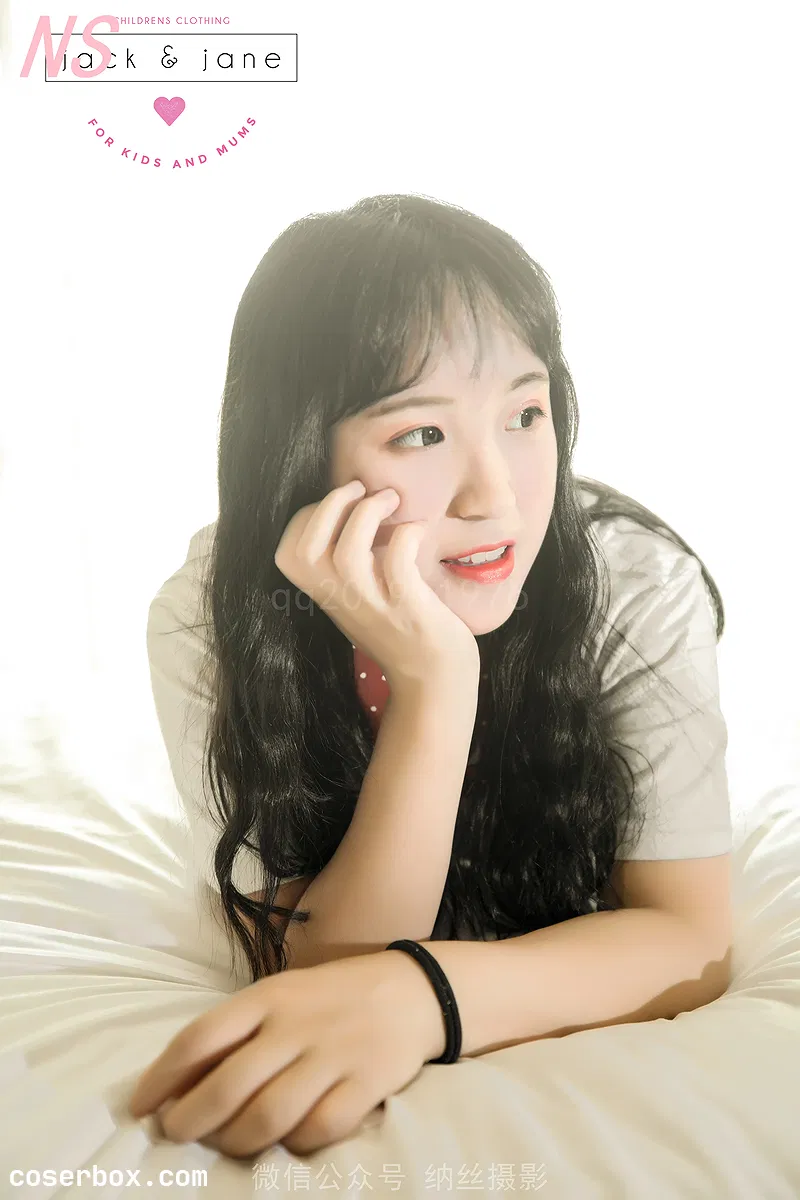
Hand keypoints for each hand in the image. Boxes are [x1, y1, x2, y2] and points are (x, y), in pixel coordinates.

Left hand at [128, 950, 444, 1158]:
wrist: (412, 991)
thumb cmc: (332, 996)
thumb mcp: (283, 994)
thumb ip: (240, 1030)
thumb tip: (181, 1080)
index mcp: (268, 997)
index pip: (201, 1037)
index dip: (162, 1076)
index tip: (140, 1106)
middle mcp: (296, 1025)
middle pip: (228, 1085)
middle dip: (190, 1120)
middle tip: (176, 1134)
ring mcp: (332, 1056)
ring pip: (268, 1116)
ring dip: (235, 1140)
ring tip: (224, 1142)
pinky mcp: (365, 1085)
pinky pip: (317, 1130)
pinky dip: (293, 1144)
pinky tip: (284, 1141)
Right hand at [274, 480, 479, 688]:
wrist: (434, 682)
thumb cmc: (403, 631)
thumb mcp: (360, 600)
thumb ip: (349, 570)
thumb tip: (355, 513)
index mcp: (328, 595)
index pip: (288, 552)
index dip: (307, 516)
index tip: (340, 504)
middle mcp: (342, 601)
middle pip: (306, 549)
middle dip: (331, 505)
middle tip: (361, 489)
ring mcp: (373, 606)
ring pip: (347, 553)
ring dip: (367, 513)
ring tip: (390, 499)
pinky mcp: (407, 609)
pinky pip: (397, 563)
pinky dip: (406, 535)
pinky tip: (417, 530)